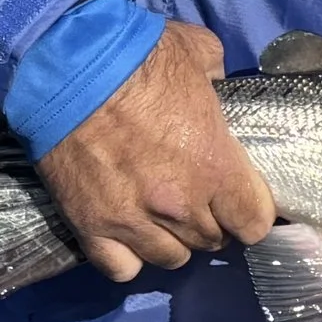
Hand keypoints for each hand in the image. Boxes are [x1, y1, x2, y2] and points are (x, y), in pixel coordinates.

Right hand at [37, 20, 276, 283]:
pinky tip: (129, 233)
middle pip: (213, 241)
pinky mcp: (90, 227)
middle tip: (199, 198)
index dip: (252, 212)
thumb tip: (218, 82)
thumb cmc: (138, 56)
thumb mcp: (200, 54)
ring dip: (173, 240)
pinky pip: (121, 267)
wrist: (67, 66)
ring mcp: (133, 221)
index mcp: (216, 166)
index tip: (243, 200)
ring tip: (164, 216)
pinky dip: (128, 255)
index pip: (254, 223)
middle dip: (212, 221)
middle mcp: (180, 204)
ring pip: (170, 258)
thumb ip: (219, 77)